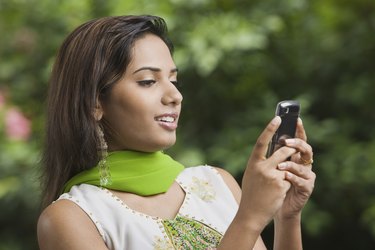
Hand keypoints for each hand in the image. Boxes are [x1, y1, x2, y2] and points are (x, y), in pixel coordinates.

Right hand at [239, 116, 298, 231]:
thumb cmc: (251, 194)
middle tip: (294, 145)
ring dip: (291, 166)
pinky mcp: (281, 185)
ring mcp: (272, 176)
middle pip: (282, 151)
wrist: (251, 214)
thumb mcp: (252, 175)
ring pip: (289, 164)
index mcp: (253, 163)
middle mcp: (262, 167)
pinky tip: (278, 193)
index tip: (277, 118)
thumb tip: (271, 152)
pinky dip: (287, 183)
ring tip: (285, 173)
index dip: (270, 129)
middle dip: (291, 148)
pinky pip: (289, 178)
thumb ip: (260, 164)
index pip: (262, 141)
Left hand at [275, 118, 315, 219]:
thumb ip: (274, 154)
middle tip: (286, 142)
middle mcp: (304, 164)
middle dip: (297, 144)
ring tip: (279, 166)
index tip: (296, 119)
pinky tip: (285, 177)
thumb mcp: (272, 167)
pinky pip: (301, 180)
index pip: (299, 140)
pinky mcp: (307, 188)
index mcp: (295, 157)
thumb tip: (269, 135)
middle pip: (306, 149)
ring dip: (291, 164)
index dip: (299, 130)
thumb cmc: (273, 186)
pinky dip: (292, 177)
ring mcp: (307, 176)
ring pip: (303, 165)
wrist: (276, 207)